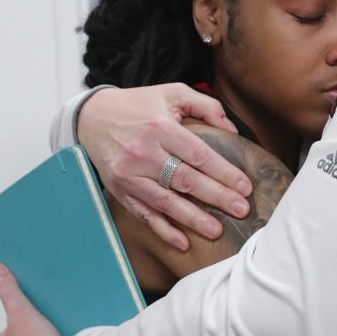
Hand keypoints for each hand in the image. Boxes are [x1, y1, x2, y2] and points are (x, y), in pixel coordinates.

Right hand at [77, 85, 253, 250]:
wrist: (91, 118)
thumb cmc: (139, 106)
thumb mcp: (172, 93)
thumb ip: (205, 105)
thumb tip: (232, 130)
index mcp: (159, 127)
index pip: (198, 154)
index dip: (223, 172)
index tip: (245, 187)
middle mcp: (143, 152)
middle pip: (185, 180)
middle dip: (216, 197)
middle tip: (241, 210)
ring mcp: (129, 174)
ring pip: (165, 201)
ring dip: (193, 219)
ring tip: (216, 231)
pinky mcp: (120, 190)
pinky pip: (144, 214)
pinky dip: (163, 230)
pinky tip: (182, 242)